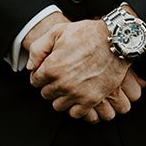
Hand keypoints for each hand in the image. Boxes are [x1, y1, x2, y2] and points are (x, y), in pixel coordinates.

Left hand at [28, 18, 143, 120]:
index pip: (35, 80)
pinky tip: (78, 97)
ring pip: (58, 105)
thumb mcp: (57, 32)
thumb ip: (38, 49)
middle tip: (60, 77)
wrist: (115, 40)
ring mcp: (77, 93)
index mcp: (51, 67)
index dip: (40, 75)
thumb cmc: (87, 33)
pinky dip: (75, 107)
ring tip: (68, 88)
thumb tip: (30, 67)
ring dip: (61, 97)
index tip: (47, 71)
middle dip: (50, 85)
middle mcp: (62, 83)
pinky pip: (76, 113)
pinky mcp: (92, 99)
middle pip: (46, 94)